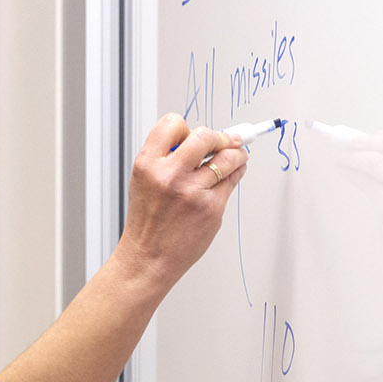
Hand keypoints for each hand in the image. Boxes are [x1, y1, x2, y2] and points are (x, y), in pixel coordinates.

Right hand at [112, 114, 248, 285]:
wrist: (149, 257)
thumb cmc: (148, 220)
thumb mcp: (144, 180)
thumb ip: (167, 158)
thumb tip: (201, 139)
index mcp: (148, 164)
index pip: (173, 124)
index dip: (187, 127)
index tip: (197, 134)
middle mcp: (170, 175)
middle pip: (206, 136)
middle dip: (221, 136)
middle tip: (227, 140)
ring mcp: (193, 192)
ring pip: (228, 157)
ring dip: (237, 153)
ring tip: (238, 154)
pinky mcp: (211, 208)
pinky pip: (232, 180)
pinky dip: (236, 173)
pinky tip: (234, 173)